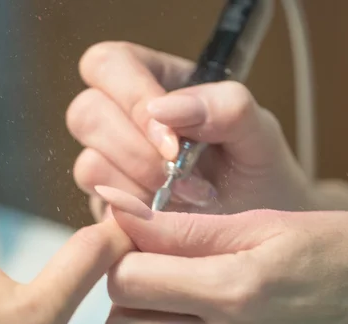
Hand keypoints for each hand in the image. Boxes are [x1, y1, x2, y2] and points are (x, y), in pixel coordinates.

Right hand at [68, 41, 311, 218]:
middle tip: (178, 178)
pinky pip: (99, 206)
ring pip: (88, 164)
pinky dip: (134, 216)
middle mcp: (125, 120)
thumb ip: (226, 107)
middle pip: (85, 113)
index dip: (130, 98)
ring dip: (138, 188)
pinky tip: (169, 219)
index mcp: (158, 82)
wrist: (261, 236)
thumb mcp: (259, 134)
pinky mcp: (111, 205)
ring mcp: (113, 164)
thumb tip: (163, 109)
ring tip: (186, 200)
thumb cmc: (261, 175)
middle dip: (134, 152)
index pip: (110, 65)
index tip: (173, 142)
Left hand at [94, 186, 347, 323]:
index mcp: (237, 288)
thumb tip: (120, 208)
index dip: (123, 254)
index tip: (142, 242)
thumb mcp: (265, 223)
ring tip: (167, 312)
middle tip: (151, 276)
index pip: (129, 280)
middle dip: (122, 299)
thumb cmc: (341, 251)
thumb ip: (185, 226)